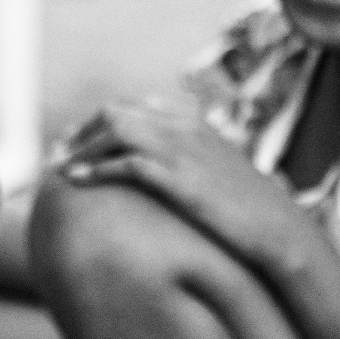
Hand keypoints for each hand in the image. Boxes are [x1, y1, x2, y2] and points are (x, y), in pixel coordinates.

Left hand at [54, 96, 310, 266]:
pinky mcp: (177, 177)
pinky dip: (94, 169)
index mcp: (195, 122)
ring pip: (113, 130)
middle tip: (58, 153)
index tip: (77, 139)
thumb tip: (172, 179)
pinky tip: (76, 182)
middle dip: (82, 131)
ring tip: (58, 169)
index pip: (134, 106)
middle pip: (116, 112)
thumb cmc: (254, 214)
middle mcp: (185, 127)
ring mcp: (181, 149)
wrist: (281, 232)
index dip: (99, 121)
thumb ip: (195, 166)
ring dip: (80, 148)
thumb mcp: (221, 178)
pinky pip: (123, 162)